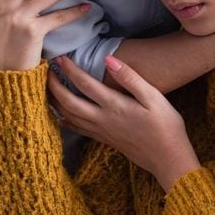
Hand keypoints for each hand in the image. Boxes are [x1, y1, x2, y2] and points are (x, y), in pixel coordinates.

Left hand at [49, 54, 199, 191]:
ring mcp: (101, 131)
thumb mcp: (153, 97)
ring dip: (56, 101)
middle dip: (54, 85)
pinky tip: (61, 116)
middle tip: (47, 71)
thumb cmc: (165, 125)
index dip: (69, 69)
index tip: (60, 57)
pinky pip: (78, 129)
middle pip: (68, 102)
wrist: (168, 158)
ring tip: (49, 88)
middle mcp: (102, 119)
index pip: (84, 84)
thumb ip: (130, 78)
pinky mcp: (104, 140)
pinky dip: (66, 120)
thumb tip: (109, 59)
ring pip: (69, 116)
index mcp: (114, 105)